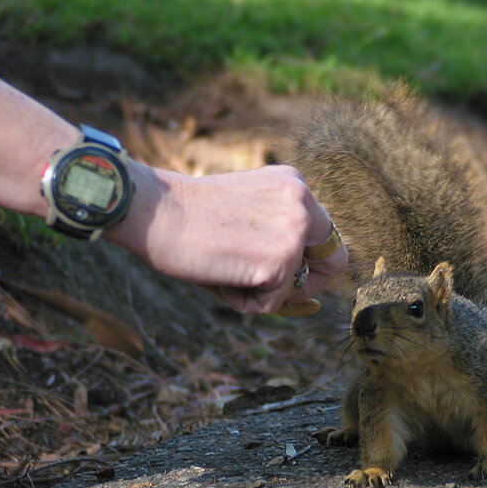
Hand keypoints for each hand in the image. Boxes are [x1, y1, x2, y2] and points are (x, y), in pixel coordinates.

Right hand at [106, 162, 347, 313]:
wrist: (152, 210)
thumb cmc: (189, 218)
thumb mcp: (246, 218)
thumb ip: (278, 242)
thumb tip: (308, 297)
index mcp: (293, 184)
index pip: (327, 233)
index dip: (313, 262)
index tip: (292, 277)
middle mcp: (302, 202)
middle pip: (334, 261)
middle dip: (306, 284)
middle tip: (272, 290)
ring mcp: (294, 231)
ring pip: (295, 286)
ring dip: (262, 291)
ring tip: (224, 270)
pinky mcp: (280, 261)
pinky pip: (271, 303)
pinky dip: (244, 301)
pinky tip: (218, 276)